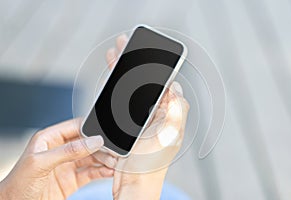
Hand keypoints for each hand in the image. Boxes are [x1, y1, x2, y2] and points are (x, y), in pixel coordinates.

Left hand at [0, 119, 115, 199]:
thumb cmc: (17, 186)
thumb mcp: (40, 164)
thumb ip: (67, 151)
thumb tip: (92, 141)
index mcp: (49, 139)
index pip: (75, 127)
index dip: (92, 128)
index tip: (107, 133)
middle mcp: (60, 150)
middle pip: (87, 143)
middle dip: (102, 146)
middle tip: (115, 151)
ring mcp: (68, 165)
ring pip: (92, 157)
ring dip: (105, 159)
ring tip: (115, 162)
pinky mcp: (73, 179)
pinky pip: (92, 172)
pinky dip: (102, 172)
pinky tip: (110, 171)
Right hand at [104, 35, 189, 199]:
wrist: (133, 186)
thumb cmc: (150, 166)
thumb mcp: (168, 135)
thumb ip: (175, 109)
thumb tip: (175, 86)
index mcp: (168, 115)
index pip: (162, 83)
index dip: (153, 65)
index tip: (143, 50)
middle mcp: (157, 116)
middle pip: (144, 84)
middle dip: (133, 65)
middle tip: (122, 46)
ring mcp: (142, 121)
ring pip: (132, 91)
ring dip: (123, 74)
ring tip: (113, 58)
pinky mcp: (130, 128)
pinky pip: (123, 104)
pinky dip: (116, 91)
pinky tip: (110, 82)